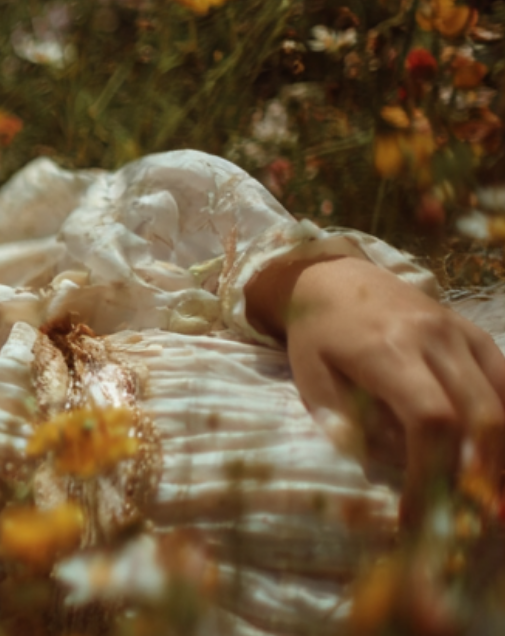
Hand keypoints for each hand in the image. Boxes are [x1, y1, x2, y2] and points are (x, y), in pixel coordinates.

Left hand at [248, 255, 504, 513]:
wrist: (338, 279)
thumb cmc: (319, 337)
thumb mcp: (311, 379)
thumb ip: (345, 423)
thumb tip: (383, 468)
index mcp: (386, 350)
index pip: (431, 419)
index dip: (433, 473)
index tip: (420, 514)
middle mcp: (434, 340)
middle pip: (482, 416)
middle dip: (482, 475)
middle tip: (472, 518)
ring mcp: (464, 336)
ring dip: (502, 456)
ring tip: (490, 501)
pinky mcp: (480, 337)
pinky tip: (495, 460)